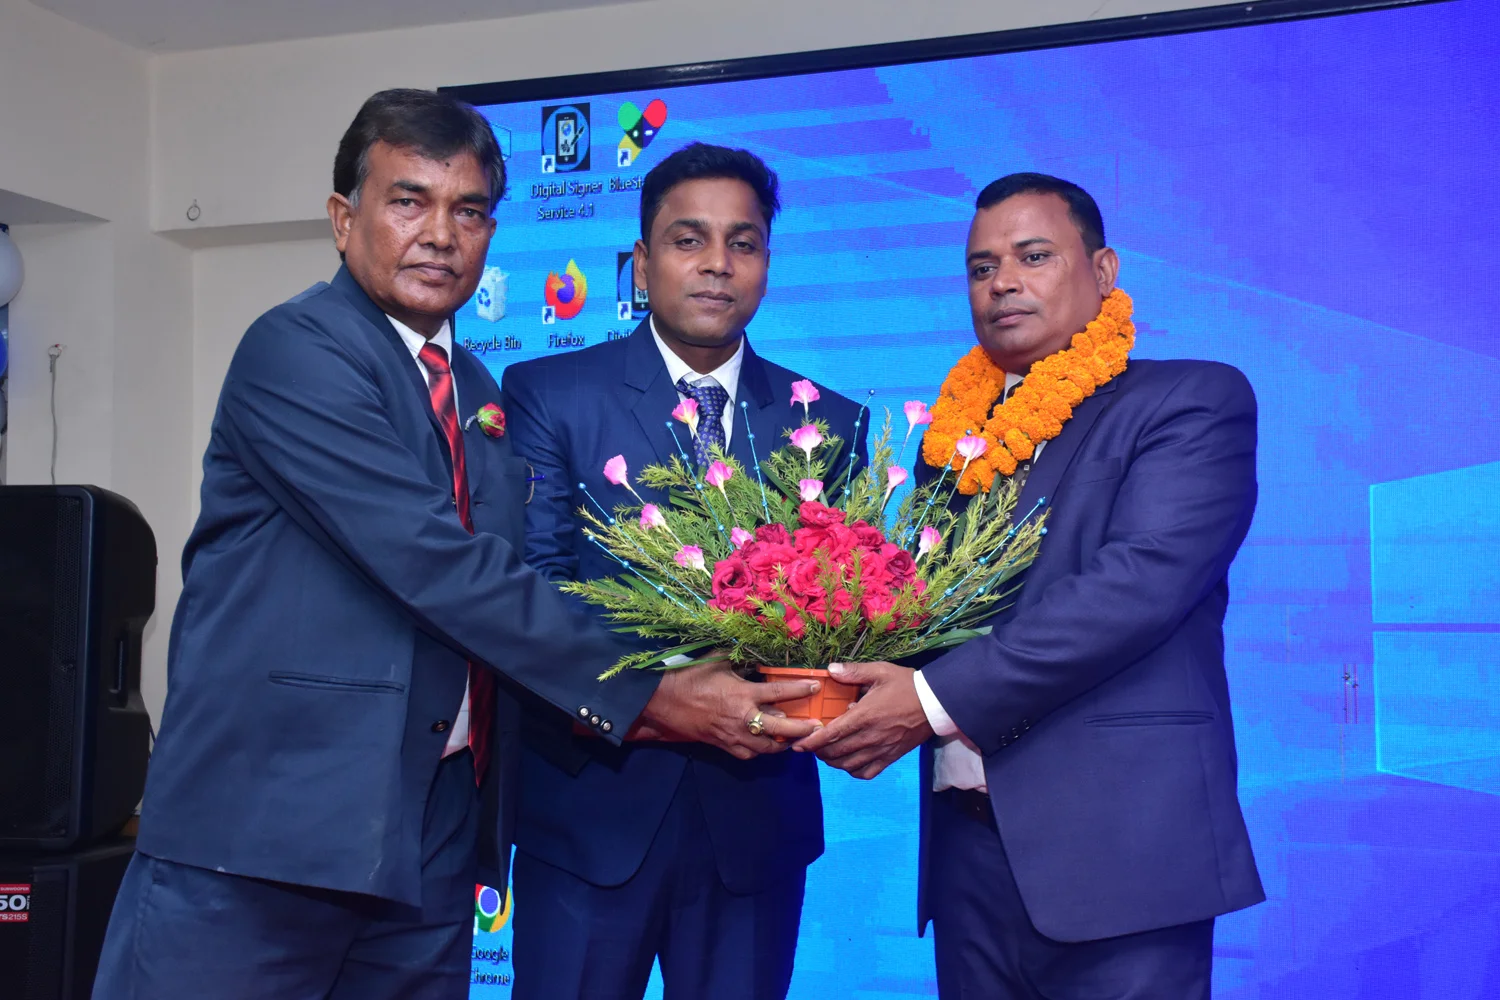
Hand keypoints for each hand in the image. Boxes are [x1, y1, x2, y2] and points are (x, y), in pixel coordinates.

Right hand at [637, 657, 821, 758]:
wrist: (661, 701)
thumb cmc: (688, 677)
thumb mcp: (716, 661)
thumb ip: (738, 659)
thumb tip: (754, 649)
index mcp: (742, 694)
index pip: (780, 692)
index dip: (801, 690)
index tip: (816, 686)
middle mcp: (742, 718)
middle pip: (782, 728)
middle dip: (803, 728)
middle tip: (817, 726)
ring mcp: (733, 735)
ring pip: (768, 747)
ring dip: (784, 743)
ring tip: (796, 738)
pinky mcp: (724, 746)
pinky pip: (749, 754)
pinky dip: (761, 750)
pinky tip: (766, 743)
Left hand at [793, 661, 932, 778]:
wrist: (935, 703)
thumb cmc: (907, 685)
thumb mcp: (880, 671)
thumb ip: (854, 671)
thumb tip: (830, 670)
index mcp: (865, 715)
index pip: (832, 734)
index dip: (812, 742)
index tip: (799, 745)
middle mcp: (871, 736)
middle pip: (836, 753)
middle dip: (818, 752)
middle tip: (810, 745)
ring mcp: (881, 750)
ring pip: (848, 765)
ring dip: (833, 762)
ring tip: (826, 753)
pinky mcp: (891, 757)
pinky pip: (867, 772)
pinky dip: (853, 771)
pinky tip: (849, 762)